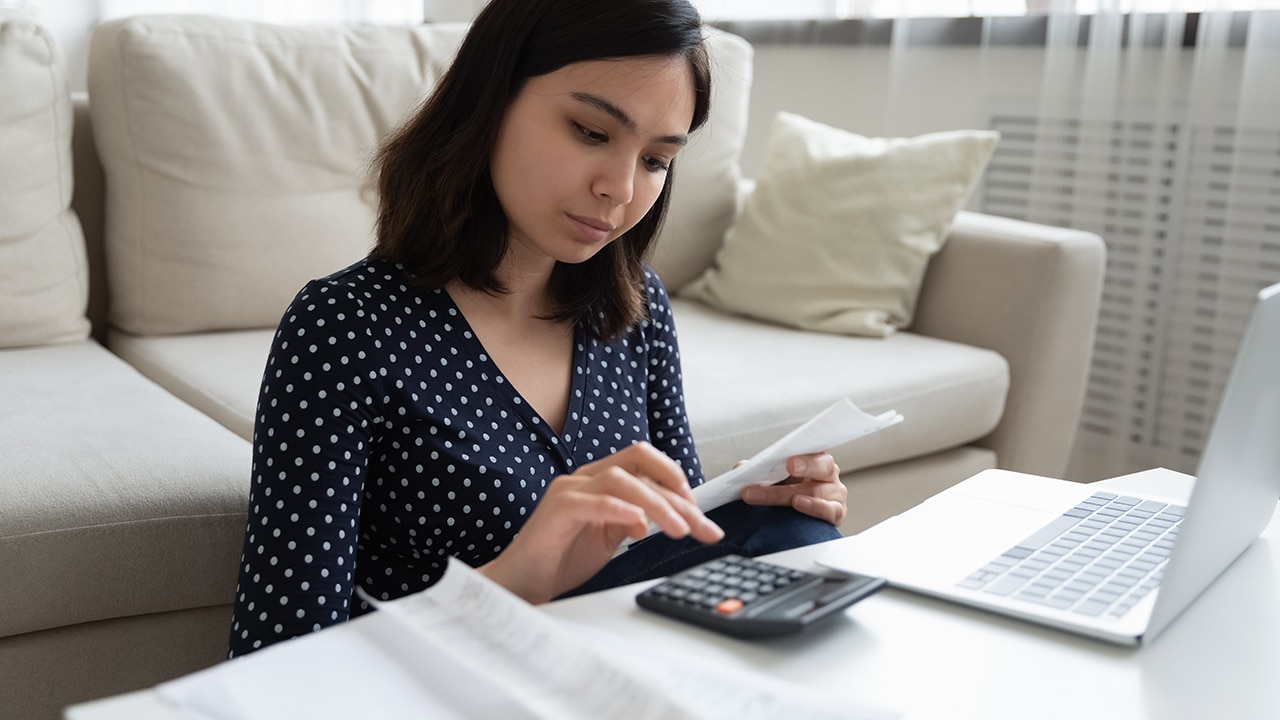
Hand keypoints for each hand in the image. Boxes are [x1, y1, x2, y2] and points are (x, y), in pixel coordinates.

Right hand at [478, 442, 723, 603]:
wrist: (522, 582)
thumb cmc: (562, 559)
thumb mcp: (609, 538)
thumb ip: (633, 522)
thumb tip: (667, 518)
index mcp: (600, 480)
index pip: (645, 464)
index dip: (676, 480)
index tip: (699, 510)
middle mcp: (585, 477)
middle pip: (639, 464)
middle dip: (677, 494)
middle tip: (700, 524)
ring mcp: (569, 490)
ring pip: (621, 479)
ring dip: (655, 503)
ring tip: (676, 529)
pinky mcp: (557, 510)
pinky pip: (592, 501)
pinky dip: (619, 509)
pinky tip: (639, 525)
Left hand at [740, 452, 846, 526]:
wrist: (800, 519)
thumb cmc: (787, 491)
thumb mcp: (774, 477)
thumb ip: (759, 470)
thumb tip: (741, 468)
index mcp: (814, 457)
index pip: (815, 445)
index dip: (805, 445)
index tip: (790, 452)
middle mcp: (828, 473)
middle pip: (821, 466)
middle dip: (804, 465)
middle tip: (788, 465)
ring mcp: (834, 493)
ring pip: (816, 491)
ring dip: (789, 493)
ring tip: (774, 495)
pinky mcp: (836, 513)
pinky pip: (829, 510)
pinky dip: (814, 507)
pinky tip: (798, 503)